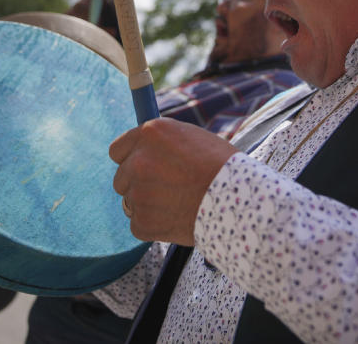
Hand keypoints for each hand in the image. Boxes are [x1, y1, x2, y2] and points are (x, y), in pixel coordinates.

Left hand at [109, 118, 238, 245]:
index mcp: (150, 133)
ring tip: (178, 203)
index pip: (117, 150)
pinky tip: (177, 219)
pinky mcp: (142, 221)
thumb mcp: (190, 138)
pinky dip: (154, 225)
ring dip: (147, 204)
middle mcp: (138, 161)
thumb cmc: (222, 167)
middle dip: (139, 183)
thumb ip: (161, 143)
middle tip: (167, 189)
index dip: (130, 159)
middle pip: (121, 177)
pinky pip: (138, 224)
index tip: (141, 167)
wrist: (240, 201)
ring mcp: (138, 193)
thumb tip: (143, 149)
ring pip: (130, 201)